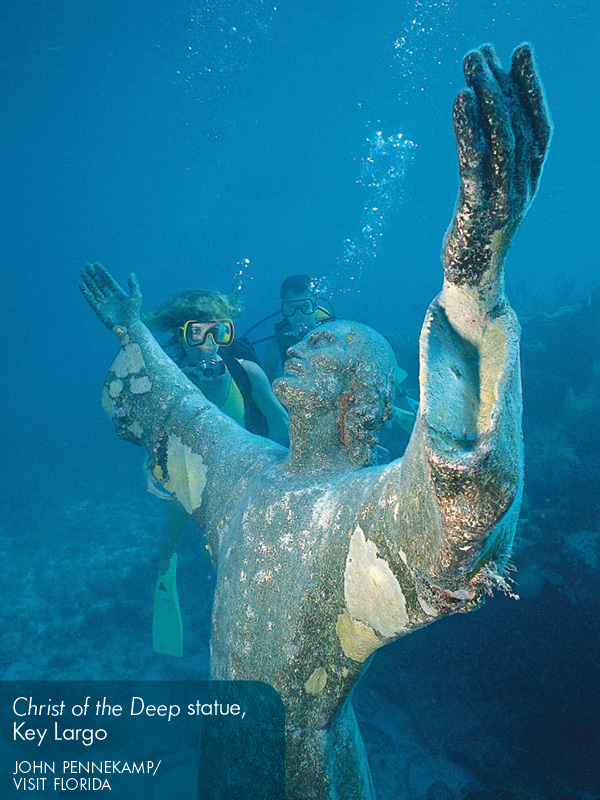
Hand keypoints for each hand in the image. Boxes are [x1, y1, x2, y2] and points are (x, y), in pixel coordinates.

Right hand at [79, 262, 141, 333]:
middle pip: (100, 283)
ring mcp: (104, 303)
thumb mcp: (136, 296)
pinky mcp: (98, 309)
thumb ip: (133, 285)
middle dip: (93, 274)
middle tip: (87, 265)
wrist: (128, 326)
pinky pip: (90, 298)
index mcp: (119, 293)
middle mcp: (110, 297)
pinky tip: (81, 284)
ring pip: (94, 289)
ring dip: (89, 281)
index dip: (102, 272)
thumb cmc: (133, 313)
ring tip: (83, 273)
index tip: (96, 264)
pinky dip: (86, 291)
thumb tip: (131, 273)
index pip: (108, 280)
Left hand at [443, 43, 551, 285]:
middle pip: (518, 125)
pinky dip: (467, 128)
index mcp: (530, 181)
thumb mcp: (493, 190)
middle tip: (481, 50)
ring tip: (471, 63)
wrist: (471, 278)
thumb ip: (495, 155)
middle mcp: (522, 188)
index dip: (532, 87)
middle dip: (501, 83)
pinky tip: (459, 99)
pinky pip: (474, 162)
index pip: (539, 126)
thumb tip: (486, 108)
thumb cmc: (477, 229)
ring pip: (501, 138)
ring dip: (486, 96)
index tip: (521, 50)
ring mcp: (501, 200)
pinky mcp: (475, 210)